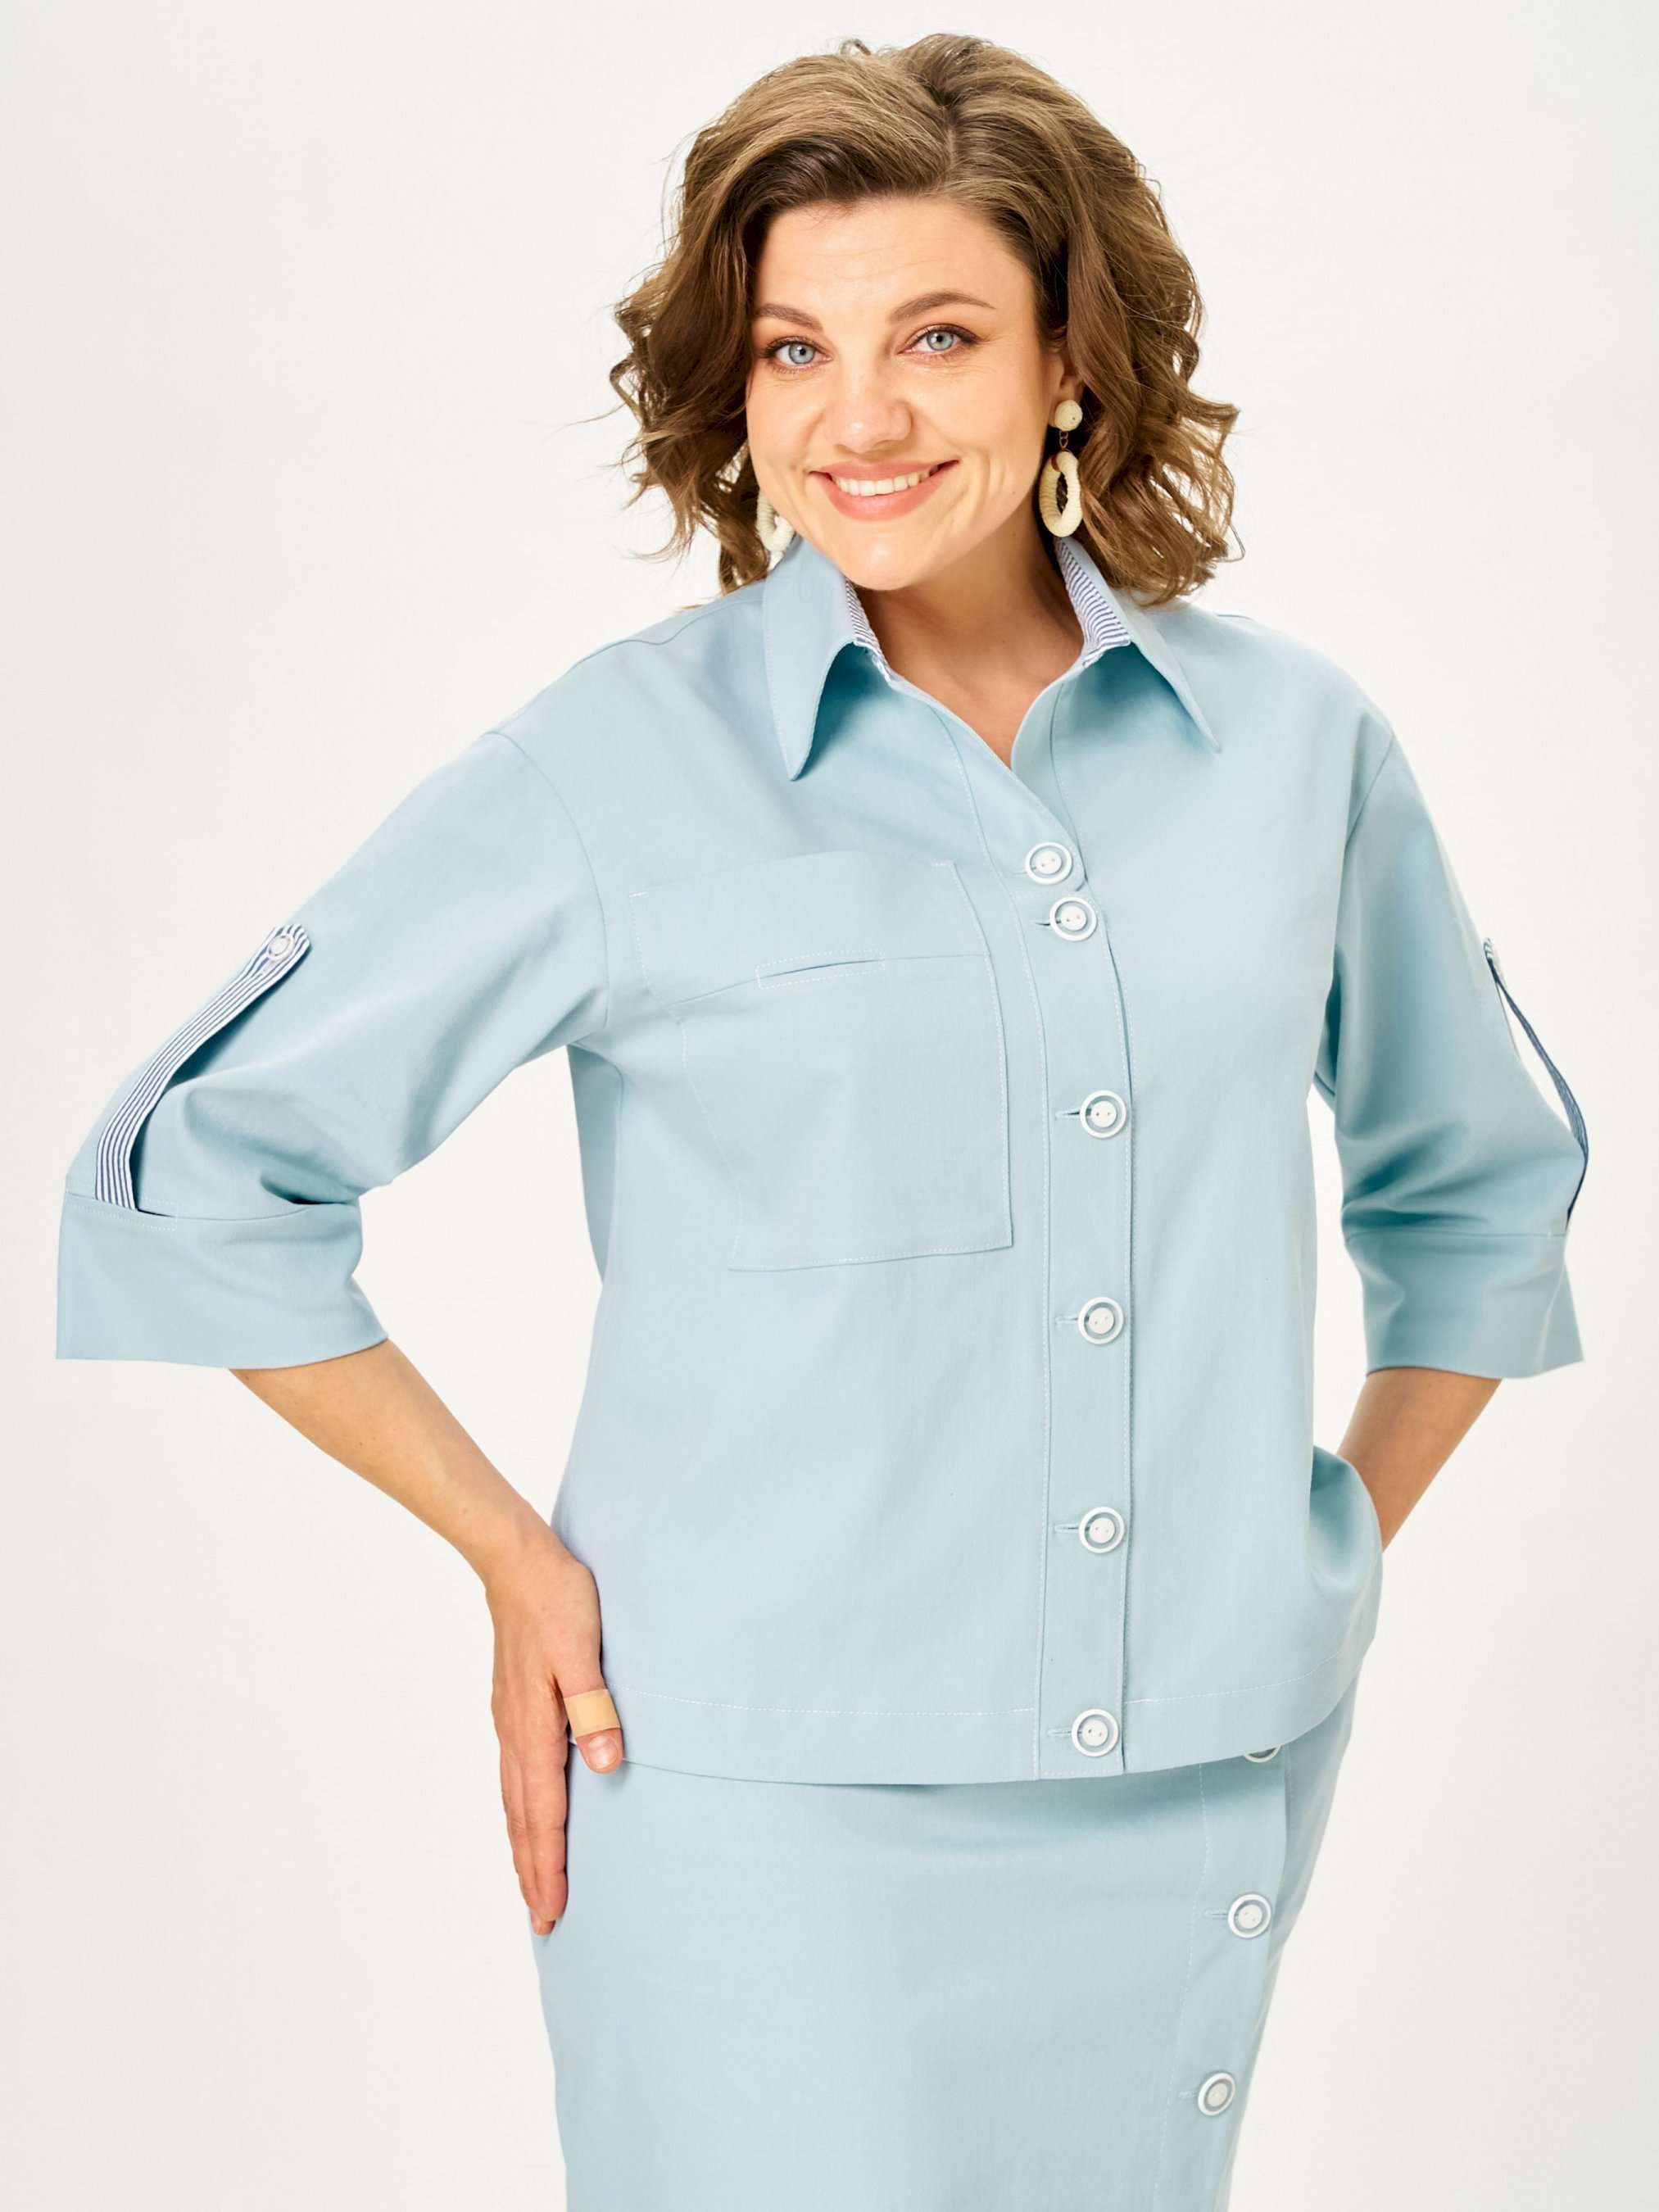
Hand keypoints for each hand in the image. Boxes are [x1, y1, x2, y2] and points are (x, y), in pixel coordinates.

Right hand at [484, 1526, 622, 1934]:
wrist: (516, 1559)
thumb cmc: (558, 1599)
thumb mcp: (583, 1648)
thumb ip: (594, 1706)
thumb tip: (604, 1765)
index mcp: (534, 1726)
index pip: (542, 1813)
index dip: (549, 1866)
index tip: (552, 1913)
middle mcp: (515, 1732)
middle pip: (522, 1819)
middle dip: (532, 1873)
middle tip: (544, 1924)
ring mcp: (509, 1720)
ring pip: (514, 1800)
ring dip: (524, 1847)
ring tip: (534, 1885)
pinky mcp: (512, 1706)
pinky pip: (515, 1776)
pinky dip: (520, 1811)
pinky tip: (528, 1815)